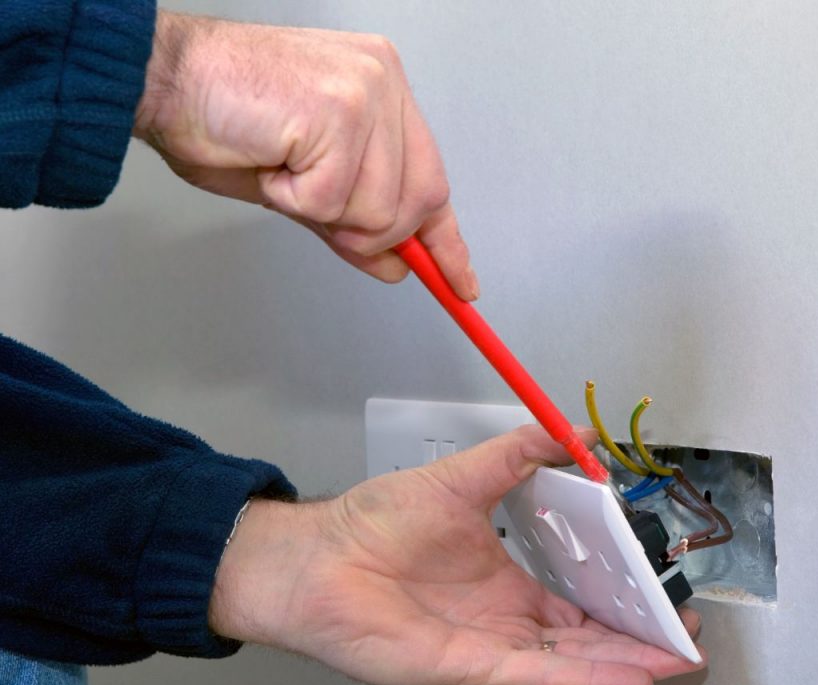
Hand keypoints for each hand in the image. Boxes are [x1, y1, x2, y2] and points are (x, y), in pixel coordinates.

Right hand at [133, 11, 476, 299]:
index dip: (446, 242)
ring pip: (379, 211)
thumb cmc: (224, 118)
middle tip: (315, 202)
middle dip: (370, 232)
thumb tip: (396, 263)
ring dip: (322, 211)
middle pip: (419, 203)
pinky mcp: (340, 111)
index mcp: (384, 91)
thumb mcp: (304, 185)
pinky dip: (294, 199)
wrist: (164, 77)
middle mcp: (385, 83)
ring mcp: (368, 92)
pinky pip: (334, 202)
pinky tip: (272, 161)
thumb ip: (356, 222)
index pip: (432, 181)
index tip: (462, 284)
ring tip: (283, 167)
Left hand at [209, 426, 705, 684]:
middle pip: (586, 633)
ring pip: (573, 658)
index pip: (578, 594)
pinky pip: (541, 675)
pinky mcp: (472, 667)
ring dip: (626, 658)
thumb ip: (517, 453)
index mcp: (505, 576)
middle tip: (682, 630)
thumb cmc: (372, 522)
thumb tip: (571, 432)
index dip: (620, 593)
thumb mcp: (461, 476)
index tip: (657, 586)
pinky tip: (628, 674)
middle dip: (637, 633)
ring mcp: (490, 645)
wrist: (315, 558)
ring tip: (674, 656)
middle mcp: (503, 616)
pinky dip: (588, 675)